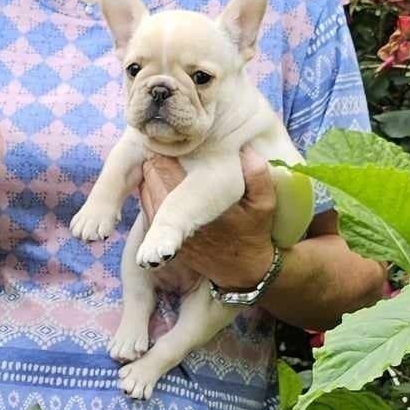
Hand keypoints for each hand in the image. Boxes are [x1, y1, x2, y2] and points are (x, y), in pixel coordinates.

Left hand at [140, 144, 276, 290]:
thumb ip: (258, 177)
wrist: (243, 272)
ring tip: (166, 157)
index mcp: (199, 209)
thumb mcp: (265, 205)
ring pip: (144, 189)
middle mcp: (176, 221)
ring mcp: (165, 231)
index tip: (177, 137)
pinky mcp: (161, 237)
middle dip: (157, 156)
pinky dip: (151, 188)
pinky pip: (146, 204)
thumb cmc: (254, 232)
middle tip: (169, 142)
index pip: (166, 169)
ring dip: (152, 172)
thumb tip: (247, 150)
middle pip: (150, 175)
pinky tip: (165, 178)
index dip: (167, 149)